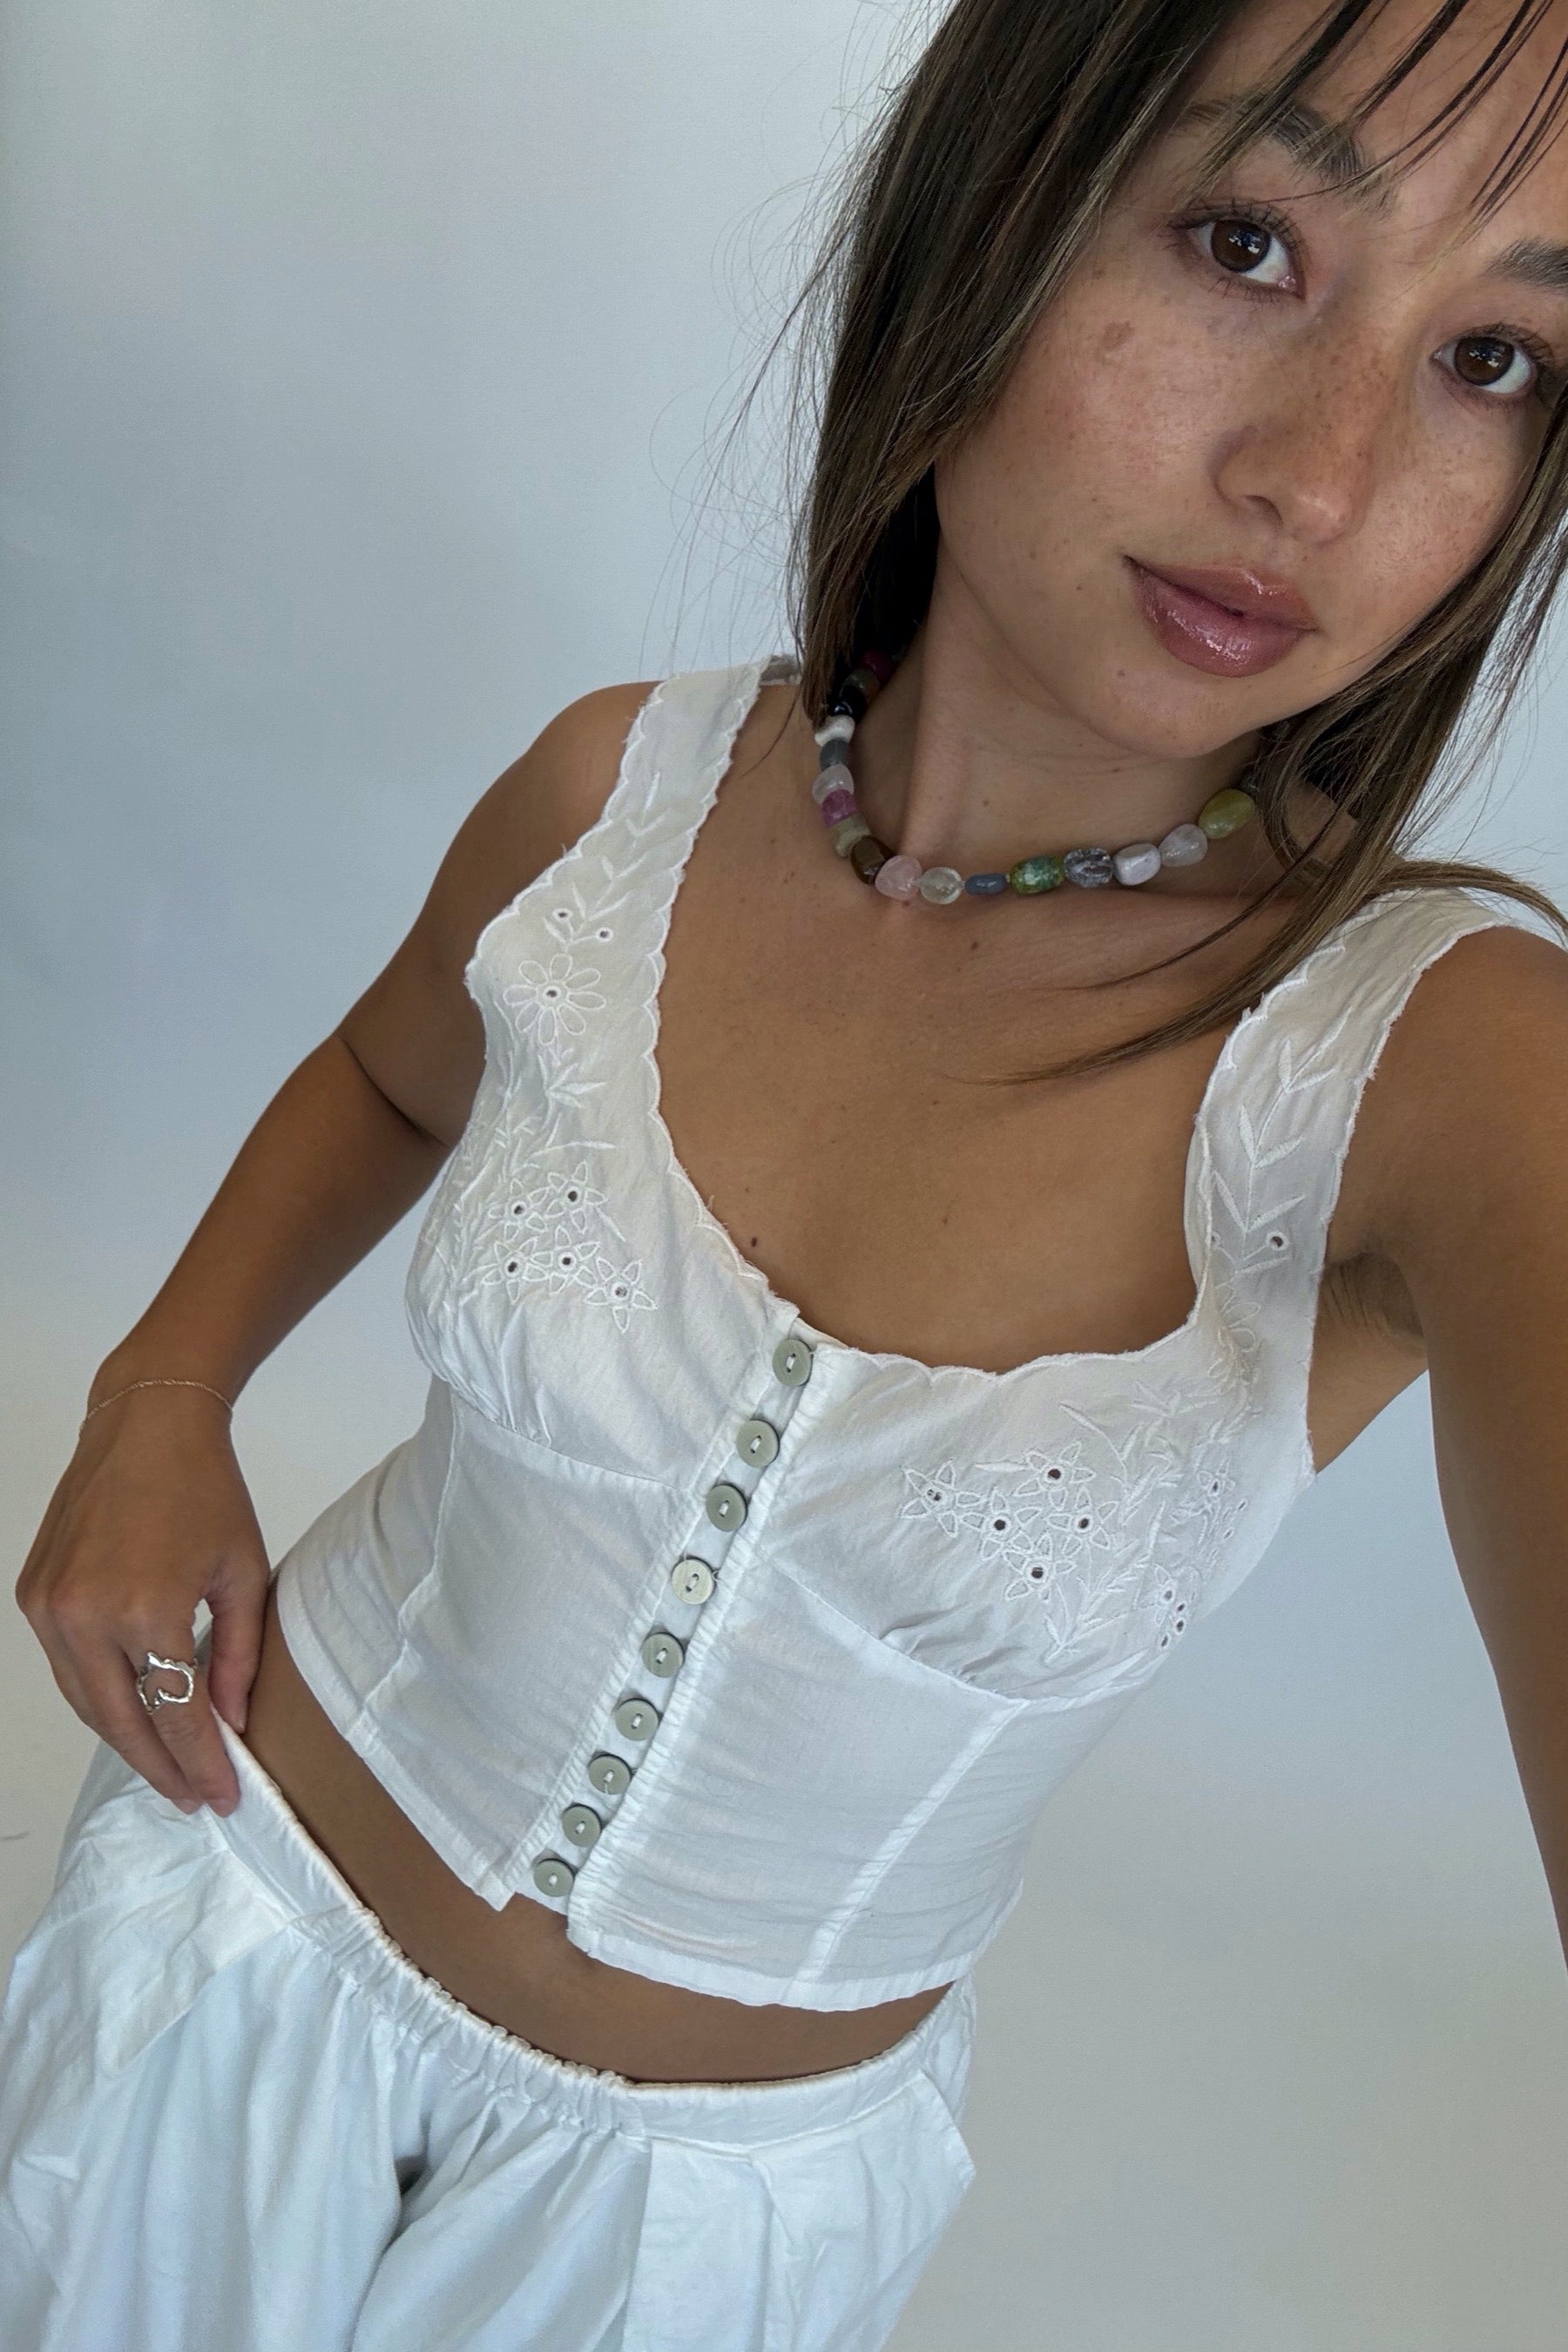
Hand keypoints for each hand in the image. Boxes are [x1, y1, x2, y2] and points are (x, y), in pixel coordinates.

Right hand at [14, 1387, 270, 1813]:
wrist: (145, 1423)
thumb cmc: (207, 1490)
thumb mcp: (242, 1573)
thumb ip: (236, 1656)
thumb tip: (231, 1724)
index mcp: (147, 1611)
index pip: (176, 1717)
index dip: (202, 1764)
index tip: (224, 1797)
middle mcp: (86, 1617)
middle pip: (123, 1723)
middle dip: (161, 1768)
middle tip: (195, 1796)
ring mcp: (50, 1608)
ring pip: (85, 1703)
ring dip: (126, 1738)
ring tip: (168, 1764)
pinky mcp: (32, 1595)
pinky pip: (65, 1668)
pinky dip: (97, 1696)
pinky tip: (131, 1711)